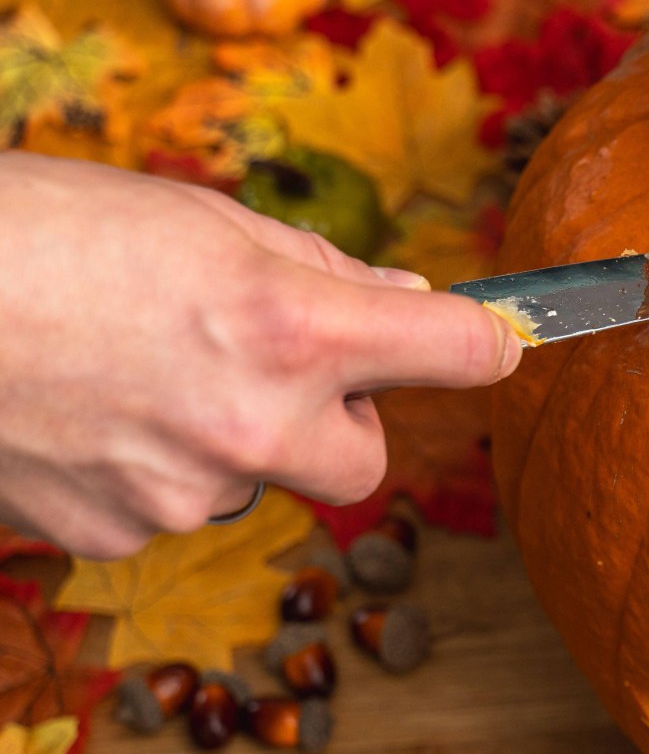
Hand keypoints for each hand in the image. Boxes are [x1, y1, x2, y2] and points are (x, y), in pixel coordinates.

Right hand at [0, 153, 520, 558]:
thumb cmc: (43, 229)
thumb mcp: (201, 217)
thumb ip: (318, 269)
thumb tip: (403, 304)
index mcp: (291, 329)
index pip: (456, 353)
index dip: (490, 343)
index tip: (499, 339)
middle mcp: (253, 425)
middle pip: (366, 460)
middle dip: (339, 420)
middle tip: (273, 364)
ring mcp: (183, 493)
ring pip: (258, 481)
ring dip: (232, 437)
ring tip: (138, 369)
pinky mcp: (115, 536)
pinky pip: (174, 505)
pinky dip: (154, 468)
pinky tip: (90, 410)